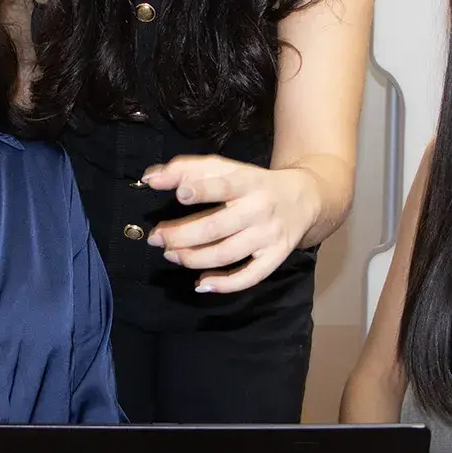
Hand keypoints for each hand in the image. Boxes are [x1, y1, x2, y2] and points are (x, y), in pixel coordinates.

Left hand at [141, 155, 321, 293]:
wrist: (301, 199)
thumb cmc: (251, 183)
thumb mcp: (225, 168)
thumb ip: (186, 169)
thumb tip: (150, 179)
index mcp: (248, 182)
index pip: (224, 185)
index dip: (202, 190)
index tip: (180, 194)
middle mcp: (260, 209)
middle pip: (216, 227)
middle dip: (181, 235)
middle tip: (156, 238)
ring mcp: (268, 236)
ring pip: (226, 254)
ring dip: (193, 258)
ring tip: (171, 255)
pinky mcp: (275, 257)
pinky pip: (249, 277)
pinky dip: (224, 284)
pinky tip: (201, 283)